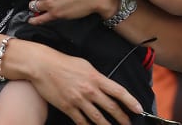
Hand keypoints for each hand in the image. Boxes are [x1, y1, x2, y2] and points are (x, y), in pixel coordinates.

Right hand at [26, 43, 141, 124]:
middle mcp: (90, 90)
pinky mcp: (68, 108)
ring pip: (98, 118)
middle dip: (123, 118)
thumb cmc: (64, 63)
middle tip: (129, 124)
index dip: (131, 102)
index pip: (118, 91)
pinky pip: (81, 121)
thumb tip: (106, 86)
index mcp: (96, 78)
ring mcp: (78, 100)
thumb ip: (97, 77)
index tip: (139, 109)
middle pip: (111, 107)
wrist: (43, 66)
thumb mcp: (85, 65)